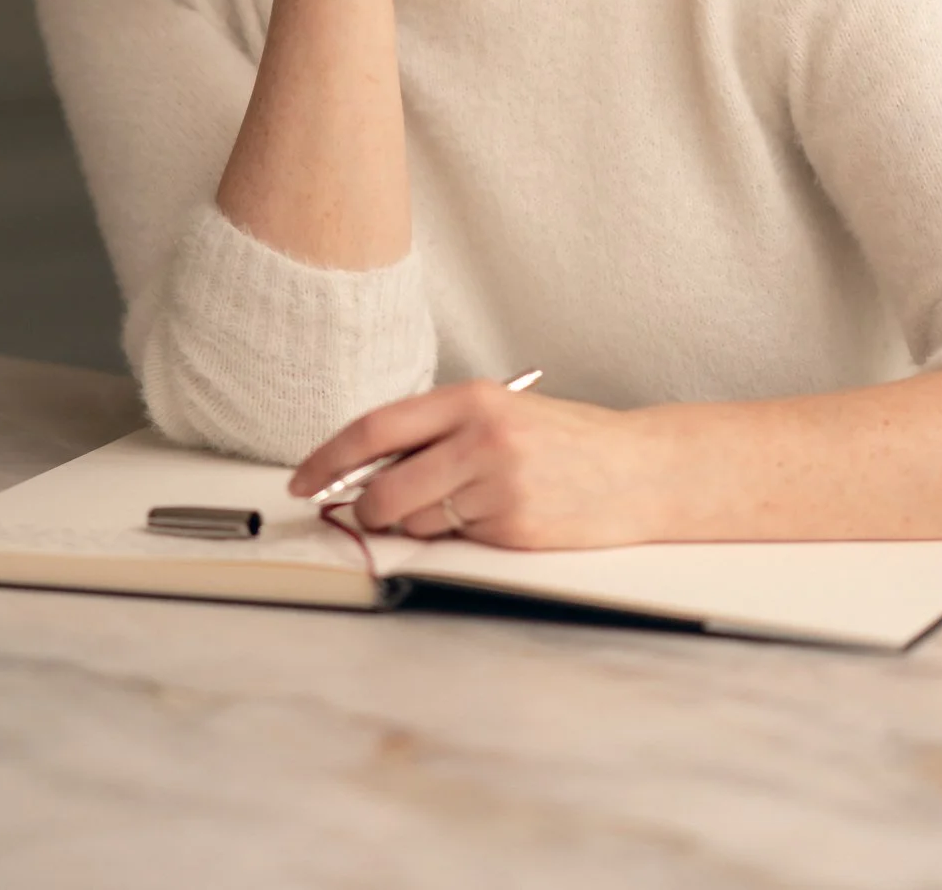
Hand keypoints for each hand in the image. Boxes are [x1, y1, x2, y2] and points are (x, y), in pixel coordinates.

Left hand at [289, 381, 663, 549]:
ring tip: (463, 505)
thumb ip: (438, 434)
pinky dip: (459, 538)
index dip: (329, 457)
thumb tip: (364, 469)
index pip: (377, 427)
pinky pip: (455, 543)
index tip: (303, 478)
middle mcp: (482, 439)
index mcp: (473, 399)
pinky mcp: (513, 530)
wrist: (639, 470)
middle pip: (384, 489)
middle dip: (365, 509)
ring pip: (416, 522)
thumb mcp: (500, 414)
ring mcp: (498, 487)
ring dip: (418, 525)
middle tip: (370, 512)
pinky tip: (493, 518)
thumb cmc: (565, 441)